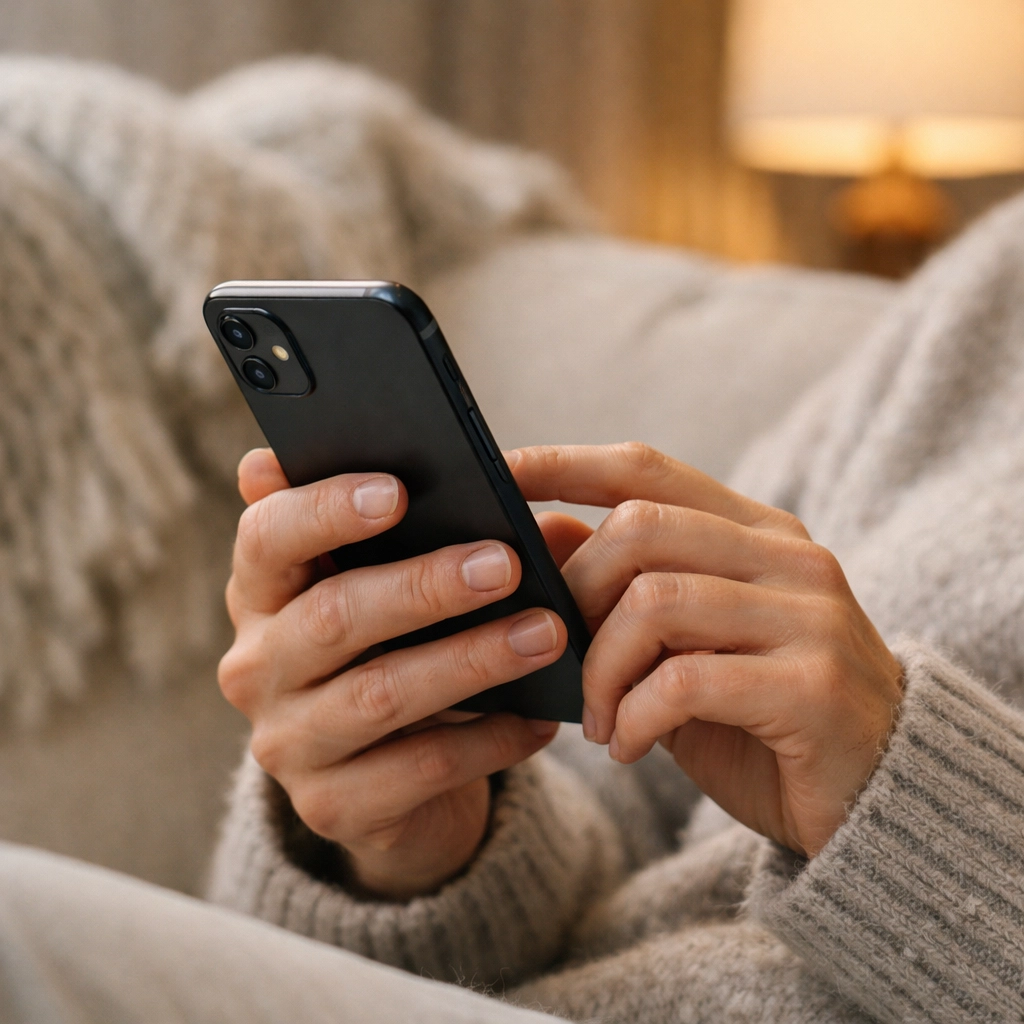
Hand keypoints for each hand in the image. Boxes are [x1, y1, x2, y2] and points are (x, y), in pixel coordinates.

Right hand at [218, 449, 566, 898]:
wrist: (385, 778)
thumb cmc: (390, 647)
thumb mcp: (380, 584)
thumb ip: (394, 527)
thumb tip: (474, 472)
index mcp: (263, 592)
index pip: (266, 537)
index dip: (325, 510)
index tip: (398, 490)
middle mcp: (257, 666)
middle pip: (333, 616)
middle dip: (424, 586)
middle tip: (505, 563)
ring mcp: (288, 743)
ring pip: (380, 696)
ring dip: (471, 660)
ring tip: (546, 633)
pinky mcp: (333, 807)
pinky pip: (420, 770)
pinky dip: (489, 739)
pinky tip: (541, 716)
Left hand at [509, 442, 903, 856]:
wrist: (873, 799)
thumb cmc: (758, 717)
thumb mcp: (681, 646)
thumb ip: (624, 589)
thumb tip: (541, 535)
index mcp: (755, 531)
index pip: (646, 469)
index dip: (564, 465)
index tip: (497, 472)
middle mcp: (788, 557)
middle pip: (639, 529)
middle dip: (575, 594)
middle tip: (558, 655)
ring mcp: (808, 616)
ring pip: (655, 601)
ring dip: (599, 669)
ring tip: (595, 718)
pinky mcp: (812, 685)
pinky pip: (684, 681)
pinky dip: (633, 717)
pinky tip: (626, 748)